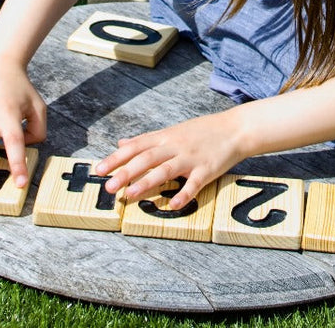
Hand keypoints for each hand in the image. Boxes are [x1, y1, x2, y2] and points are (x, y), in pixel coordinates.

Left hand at [95, 111, 247, 208]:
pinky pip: (194, 184)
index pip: (136, 146)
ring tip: (129, 194)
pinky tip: (172, 206)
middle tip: (108, 186)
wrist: (235, 129)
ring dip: (146, 182)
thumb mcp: (172, 131)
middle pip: (146, 158)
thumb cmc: (202, 131)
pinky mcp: (207, 169)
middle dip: (125, 172)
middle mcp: (175, 146)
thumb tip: (122, 143)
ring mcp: (191, 158)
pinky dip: (183, 194)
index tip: (99, 169)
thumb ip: (147, 139)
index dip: (117, 158)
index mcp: (165, 137)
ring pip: (165, 170)